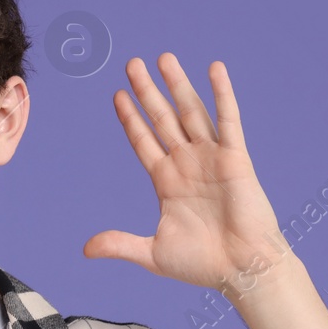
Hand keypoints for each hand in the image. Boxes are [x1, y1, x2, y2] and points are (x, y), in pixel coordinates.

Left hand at [82, 53, 288, 292]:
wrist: (242, 271)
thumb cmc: (203, 265)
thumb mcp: (152, 253)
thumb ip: (120, 244)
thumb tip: (85, 248)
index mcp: (166, 182)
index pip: (143, 141)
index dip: (130, 118)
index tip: (117, 95)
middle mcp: (187, 164)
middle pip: (161, 119)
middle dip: (147, 91)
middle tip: (132, 64)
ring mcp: (210, 158)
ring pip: (190, 112)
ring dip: (177, 84)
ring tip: (164, 57)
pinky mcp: (235, 159)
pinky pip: (228, 120)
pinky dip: (221, 94)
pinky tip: (214, 69)